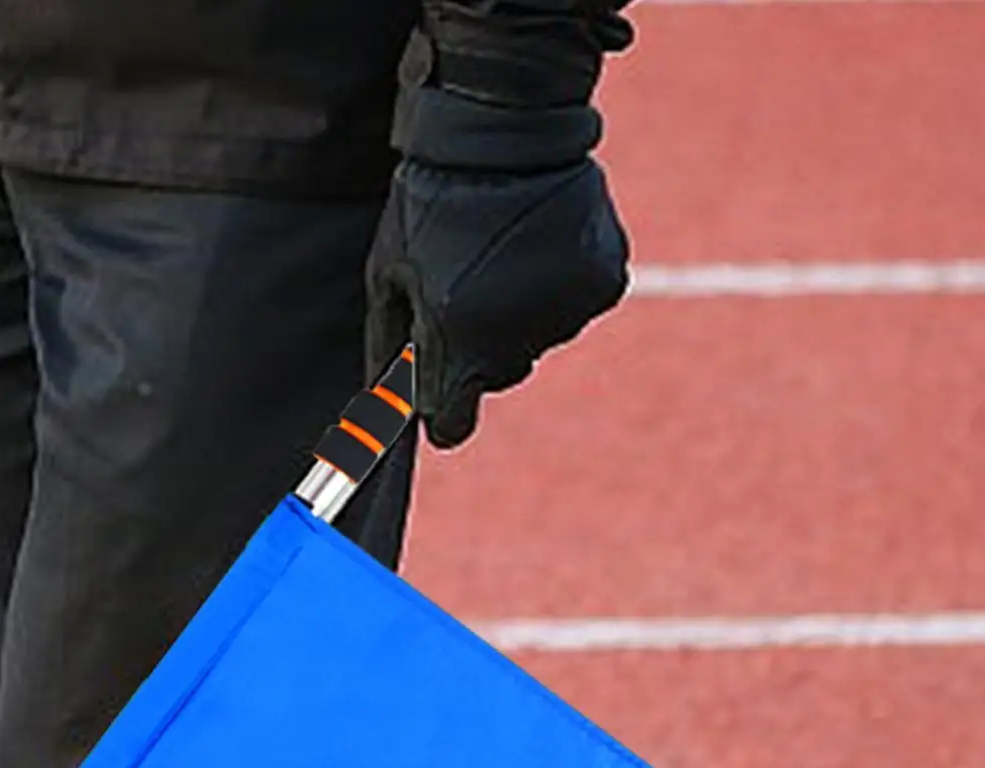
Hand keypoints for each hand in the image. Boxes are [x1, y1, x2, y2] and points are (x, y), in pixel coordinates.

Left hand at [366, 91, 629, 448]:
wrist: (505, 126)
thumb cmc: (432, 197)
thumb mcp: (388, 269)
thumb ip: (388, 345)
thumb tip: (381, 410)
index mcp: (458, 344)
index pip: (451, 424)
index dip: (442, 411)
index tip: (438, 395)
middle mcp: (515, 343)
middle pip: (496, 375)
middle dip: (480, 345)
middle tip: (467, 280)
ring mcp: (565, 315)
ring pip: (538, 337)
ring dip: (521, 310)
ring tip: (504, 248)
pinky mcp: (603, 285)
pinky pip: (577, 304)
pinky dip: (561, 282)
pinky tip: (543, 240)